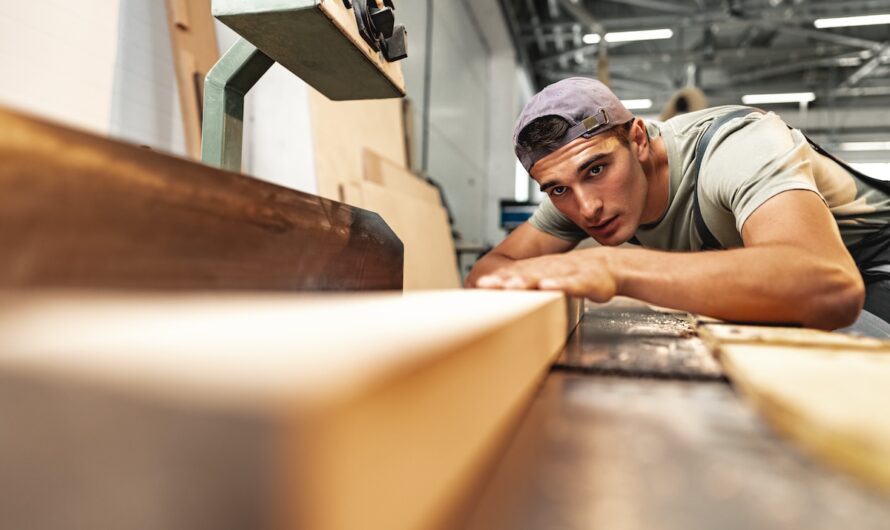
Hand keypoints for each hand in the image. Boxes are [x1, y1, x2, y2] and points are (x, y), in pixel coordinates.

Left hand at [475, 248, 617, 301]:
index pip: (514, 275)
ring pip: (543, 276)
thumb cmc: (579, 276)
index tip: (478, 287)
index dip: (497, 280)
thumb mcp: (552, 280)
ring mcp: (566, 274)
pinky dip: (559, 285)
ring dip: (526, 281)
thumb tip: (509, 292)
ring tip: (510, 286)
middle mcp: (549, 270)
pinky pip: (570, 283)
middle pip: (522, 275)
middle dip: (503, 281)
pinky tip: (547, 286)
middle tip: (484, 285)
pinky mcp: (584, 281)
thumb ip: (533, 286)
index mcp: (540, 271)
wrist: (609, 267)